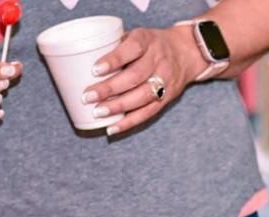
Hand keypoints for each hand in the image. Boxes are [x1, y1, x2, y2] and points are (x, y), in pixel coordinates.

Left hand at [84, 25, 205, 135]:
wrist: (186, 53)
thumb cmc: (151, 44)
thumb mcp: (137, 35)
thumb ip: (116, 46)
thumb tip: (81, 62)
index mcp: (148, 40)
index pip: (132, 49)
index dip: (113, 60)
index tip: (94, 69)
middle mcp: (159, 60)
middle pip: (135, 76)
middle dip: (110, 88)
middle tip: (88, 96)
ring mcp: (165, 81)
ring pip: (142, 97)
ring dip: (118, 107)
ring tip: (98, 112)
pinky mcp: (167, 98)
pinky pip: (148, 112)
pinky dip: (129, 122)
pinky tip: (113, 128)